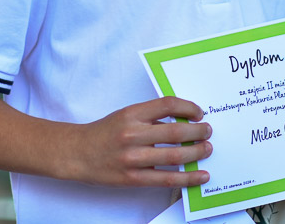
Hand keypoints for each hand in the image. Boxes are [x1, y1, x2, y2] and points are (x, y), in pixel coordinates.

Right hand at [67, 96, 212, 187]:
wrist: (76, 153)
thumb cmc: (103, 132)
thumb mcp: (125, 115)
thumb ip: (150, 116)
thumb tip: (183, 120)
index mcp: (131, 113)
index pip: (167, 104)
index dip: (188, 107)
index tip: (199, 113)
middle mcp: (132, 134)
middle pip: (175, 132)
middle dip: (198, 132)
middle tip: (208, 132)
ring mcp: (132, 158)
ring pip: (174, 156)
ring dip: (197, 153)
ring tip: (207, 149)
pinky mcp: (132, 178)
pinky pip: (166, 179)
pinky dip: (187, 178)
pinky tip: (200, 176)